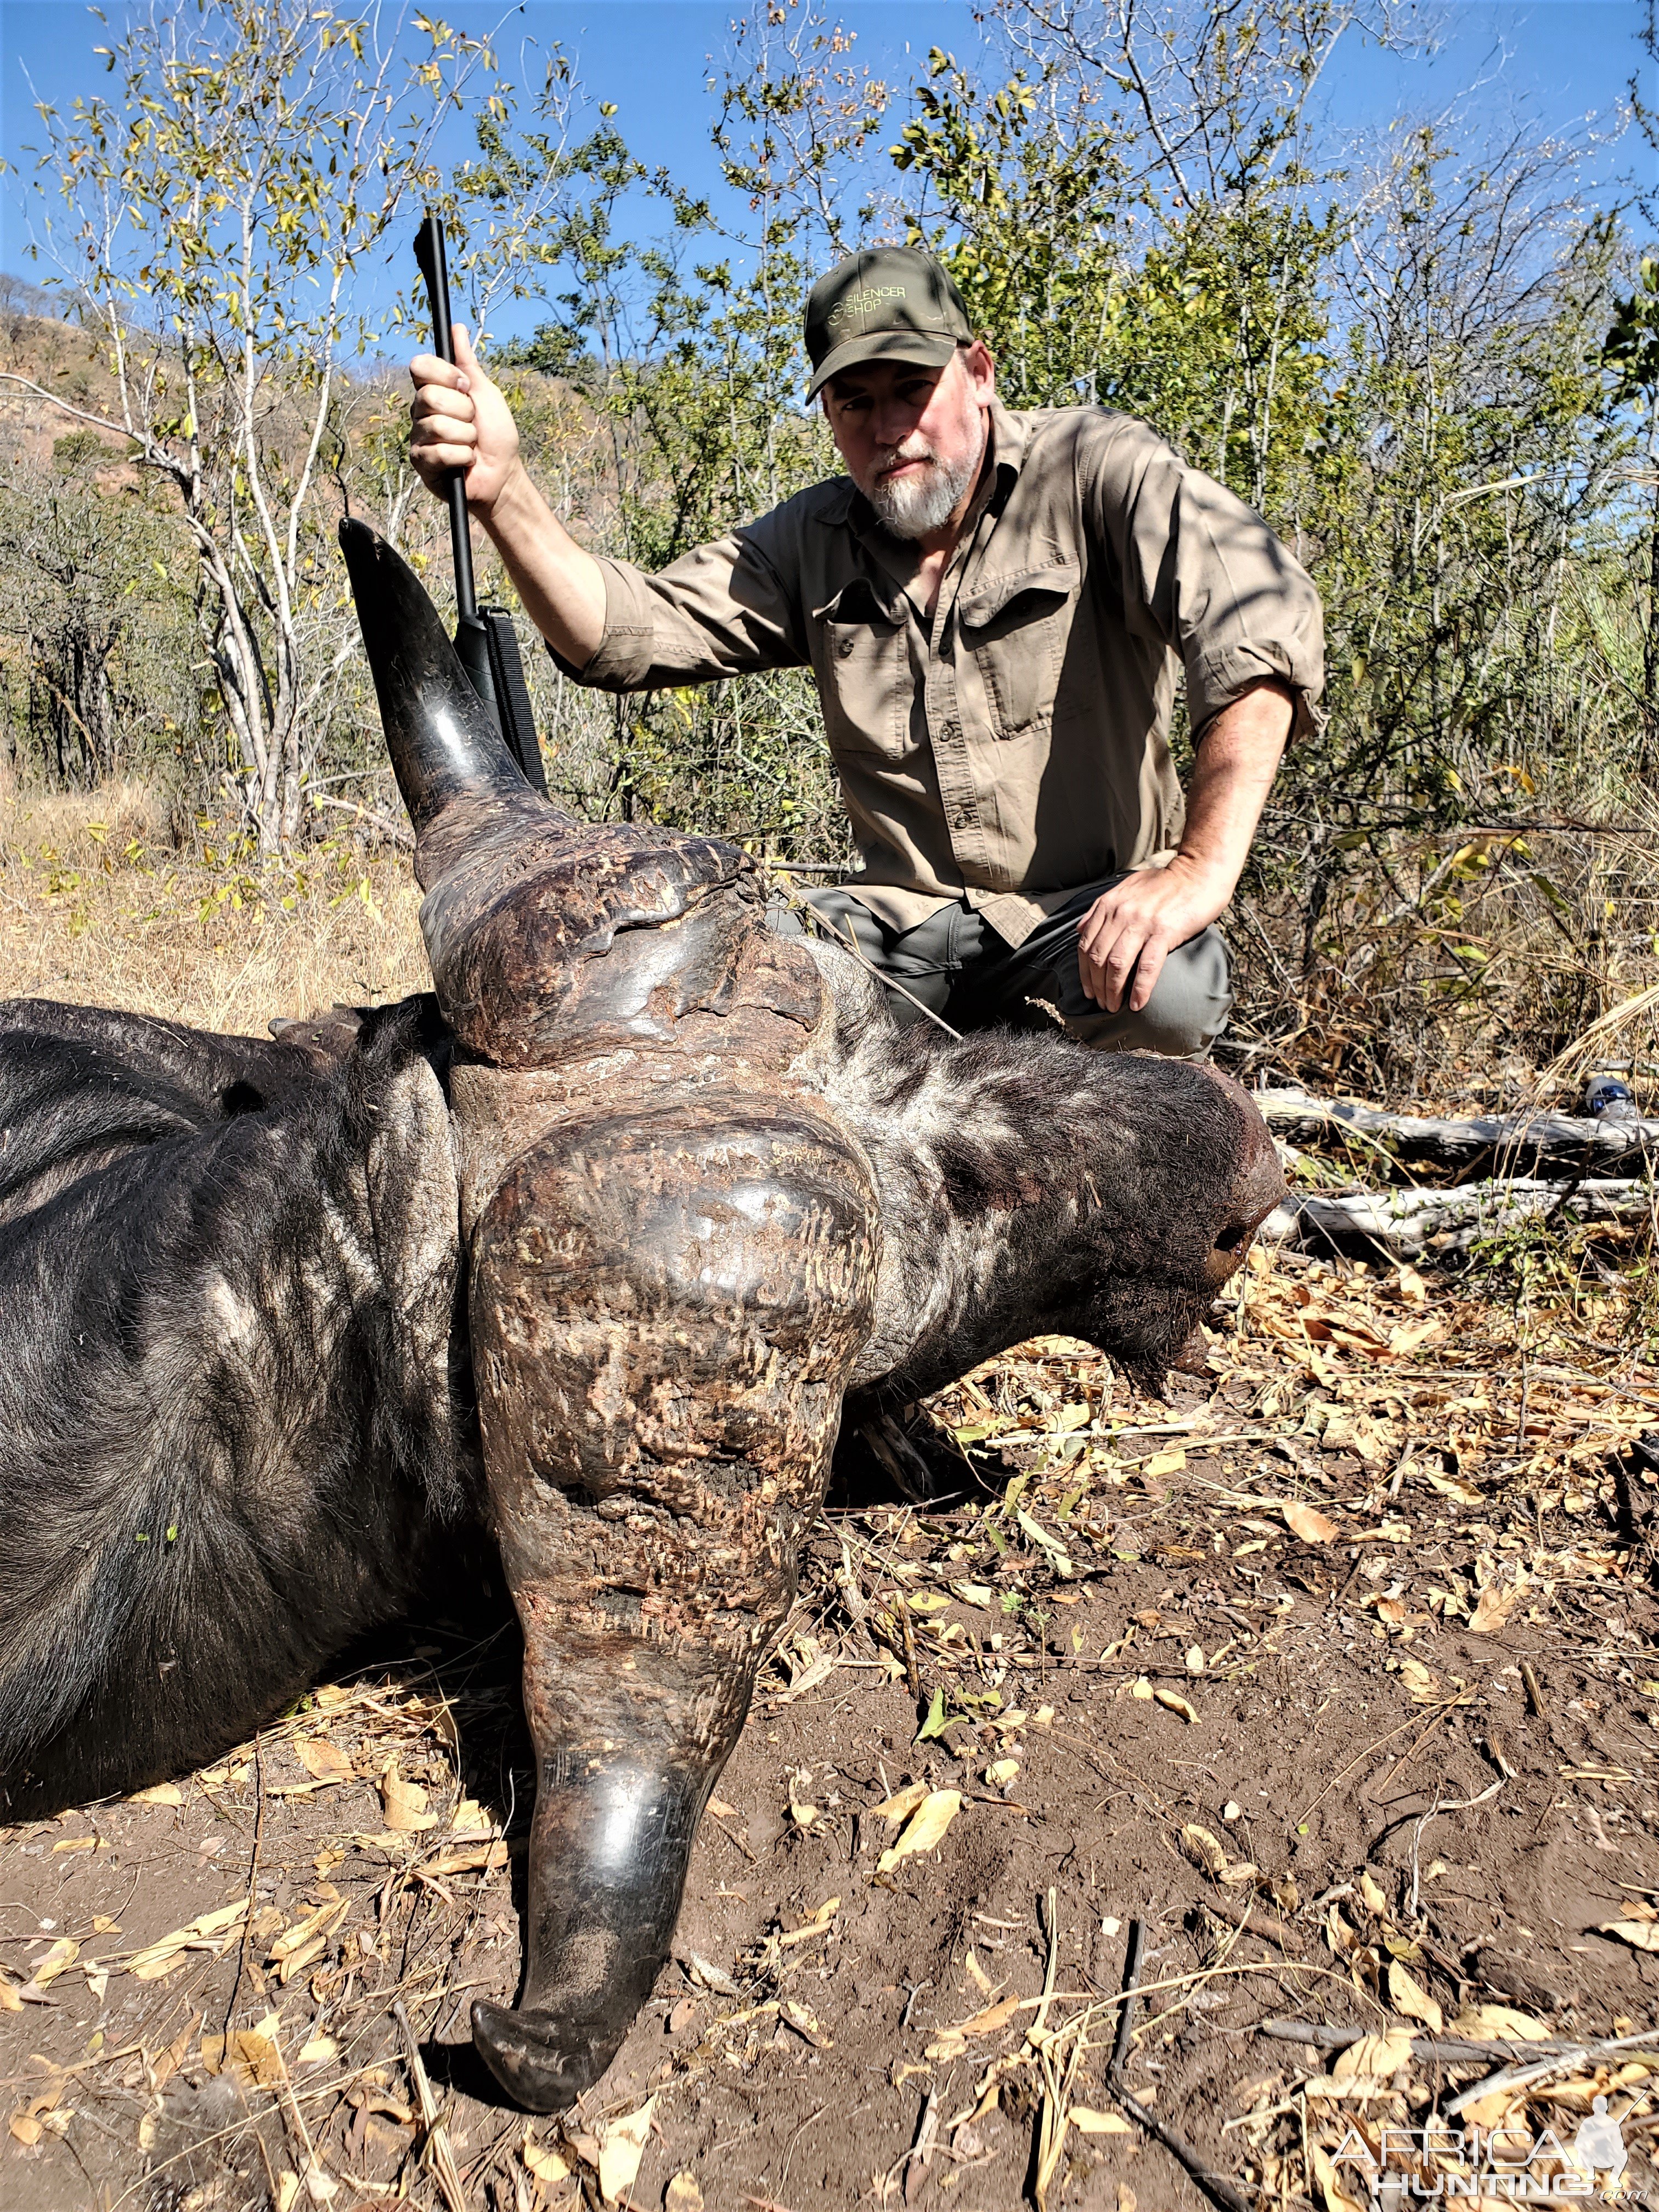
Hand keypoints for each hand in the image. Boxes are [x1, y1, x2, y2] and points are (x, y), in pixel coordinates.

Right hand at [408, 324, 520, 517]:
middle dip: (462, 410)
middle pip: (430, 396)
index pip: (420, 366)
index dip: (446, 375)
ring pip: (437, 425)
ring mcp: (419, 437)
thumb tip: (457, 328)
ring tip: (471, 444)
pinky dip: (462, 457)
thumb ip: (468, 363)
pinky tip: (465, 461)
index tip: (466, 387)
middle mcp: (420, 411)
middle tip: (473, 422)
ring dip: (466, 436)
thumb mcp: (485, 393)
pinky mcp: (422, 463)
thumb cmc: (495, 434)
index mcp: (432, 390)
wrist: (503, 474)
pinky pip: (440, 452)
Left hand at [1075, 860, 1226, 1014]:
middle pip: (1098, 958)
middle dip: (1097, 986)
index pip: (1086, 945)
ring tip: (1114, 1007)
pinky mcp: (1165, 932)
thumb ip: (1101, 908)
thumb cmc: (1165, 883)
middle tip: (1101, 1004)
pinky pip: (1146, 966)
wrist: (1199, 872)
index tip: (1088, 990)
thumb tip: (1080, 929)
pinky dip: (1140, 989)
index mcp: (1109, 904)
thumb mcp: (1127, 888)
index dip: (1083, 973)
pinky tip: (1137, 1004)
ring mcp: (1142, 923)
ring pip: (1117, 965)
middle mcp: (1121, 913)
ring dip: (1112, 991)